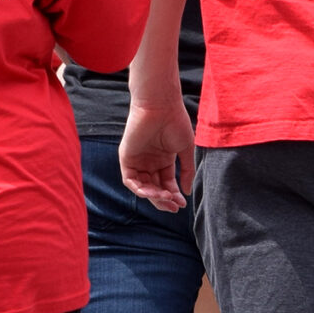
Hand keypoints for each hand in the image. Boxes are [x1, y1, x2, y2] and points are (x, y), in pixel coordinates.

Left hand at [120, 96, 197, 212]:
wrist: (161, 105)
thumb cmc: (175, 122)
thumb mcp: (185, 150)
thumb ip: (187, 171)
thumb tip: (187, 191)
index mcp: (163, 159)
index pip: (166, 183)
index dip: (173, 195)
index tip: (182, 204)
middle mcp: (149, 161)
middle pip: (154, 188)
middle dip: (163, 199)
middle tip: (174, 207)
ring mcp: (137, 160)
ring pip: (142, 186)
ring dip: (153, 196)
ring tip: (165, 198)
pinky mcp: (126, 157)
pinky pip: (130, 179)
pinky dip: (139, 188)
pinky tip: (151, 192)